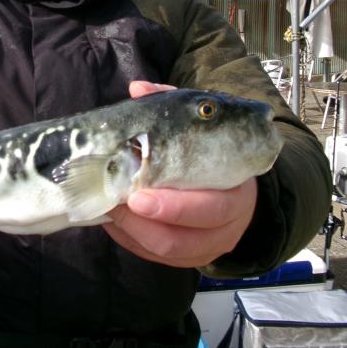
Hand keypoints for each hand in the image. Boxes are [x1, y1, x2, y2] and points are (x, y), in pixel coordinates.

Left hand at [102, 80, 257, 266]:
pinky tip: (113, 220)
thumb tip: (139, 89)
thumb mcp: (201, 126)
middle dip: (144, 223)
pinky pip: (156, 258)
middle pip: (185, 238)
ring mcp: (208, 247)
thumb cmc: (212, 152)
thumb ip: (172, 105)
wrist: (238, 187)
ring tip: (108, 207)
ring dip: (133, 232)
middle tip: (114, 202)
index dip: (174, 207)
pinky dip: (131, 241)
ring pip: (167, 252)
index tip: (138, 195)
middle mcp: (227, 226)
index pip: (212, 208)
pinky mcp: (189, 258)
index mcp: (237, 192)